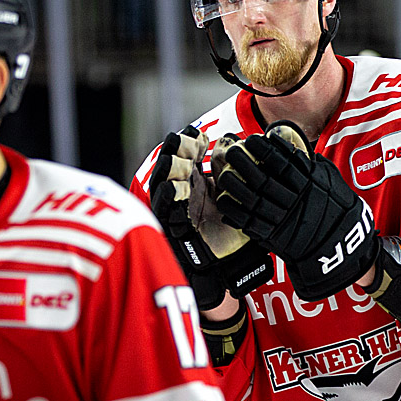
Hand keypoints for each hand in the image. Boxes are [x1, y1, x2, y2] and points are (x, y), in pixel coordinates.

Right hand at [150, 125, 271, 308]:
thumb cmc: (233, 230)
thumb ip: (231, 172)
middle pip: (172, 167)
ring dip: (167, 171)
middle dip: (175, 152)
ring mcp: (176, 210)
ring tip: (174, 157)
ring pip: (164, 185)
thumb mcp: (236, 196)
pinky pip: (167, 212)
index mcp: (196, 183)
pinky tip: (175, 188)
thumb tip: (232, 143)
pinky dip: (169, 199)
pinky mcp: (175, 227)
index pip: (188, 158)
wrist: (227, 267)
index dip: (189, 144)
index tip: (197, 133)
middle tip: (182, 138)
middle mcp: (183, 194)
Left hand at [215, 121, 378, 300]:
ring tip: (223, 174)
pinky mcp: (274, 236)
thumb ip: (310, 163)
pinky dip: (235, 211)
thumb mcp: (329, 179)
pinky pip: (250, 223)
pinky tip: (224, 199)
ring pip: (253, 200)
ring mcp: (283, 219)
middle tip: (232, 151)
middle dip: (244, 163)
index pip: (281, 163)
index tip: (252, 139)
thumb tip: (290, 147)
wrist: (339, 241)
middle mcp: (294, 201)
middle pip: (262, 179)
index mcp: (308, 184)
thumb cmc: (336, 206)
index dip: (264, 150)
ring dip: (235, 186)